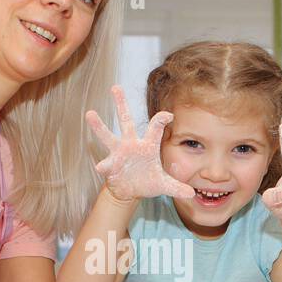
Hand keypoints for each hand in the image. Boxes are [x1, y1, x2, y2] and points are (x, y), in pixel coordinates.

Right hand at [86, 86, 194, 202]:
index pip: (155, 127)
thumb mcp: (163, 185)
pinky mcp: (110, 164)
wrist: (130, 191)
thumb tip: (192, 194)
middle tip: (115, 87)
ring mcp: (118, 152)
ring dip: (99, 126)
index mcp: (147, 145)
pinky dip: (103, 166)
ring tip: (90, 113)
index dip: (162, 120)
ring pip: (107, 135)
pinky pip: (105, 164)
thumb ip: (177, 187)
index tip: (169, 115)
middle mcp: (131, 144)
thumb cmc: (147, 181)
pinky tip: (100, 167)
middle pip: (125, 120)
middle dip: (121, 104)